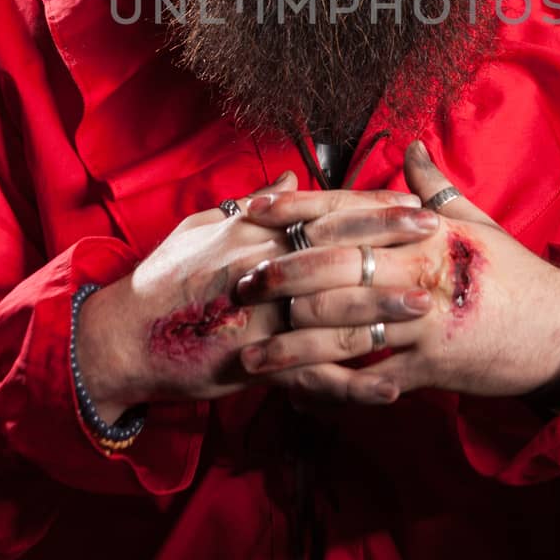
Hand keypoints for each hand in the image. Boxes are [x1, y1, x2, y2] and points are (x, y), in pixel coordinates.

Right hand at [75, 174, 432, 415]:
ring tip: (428, 305)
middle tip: (438, 238)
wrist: (121, 338)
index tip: (413, 202)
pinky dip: (354, 378)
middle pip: (338, 250)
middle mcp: (262, 266)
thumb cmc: (160, 282)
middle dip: (390, 243)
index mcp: (254, 232)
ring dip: (383, 307)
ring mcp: (262, 315)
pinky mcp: (256, 360)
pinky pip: (314, 371)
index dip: (372, 208)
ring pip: (333, 308)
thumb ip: (253, 205)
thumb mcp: (203, 229)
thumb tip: (291, 177)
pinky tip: (391, 383)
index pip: (325, 212)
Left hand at [234, 142, 559, 405]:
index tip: (252, 211)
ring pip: (343, 329)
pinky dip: (329, 389)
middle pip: (336, 267)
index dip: (296, 210)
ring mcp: (422, 321)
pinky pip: (368, 379)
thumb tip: (411, 148)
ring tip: (249, 355)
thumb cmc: (513, 274)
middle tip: (238, 282)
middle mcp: (419, 268)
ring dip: (291, 344)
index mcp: (424, 229)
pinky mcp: (427, 367)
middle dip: (282, 276)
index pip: (348, 212)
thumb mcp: (477, 223)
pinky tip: (294, 395)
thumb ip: (435, 187)